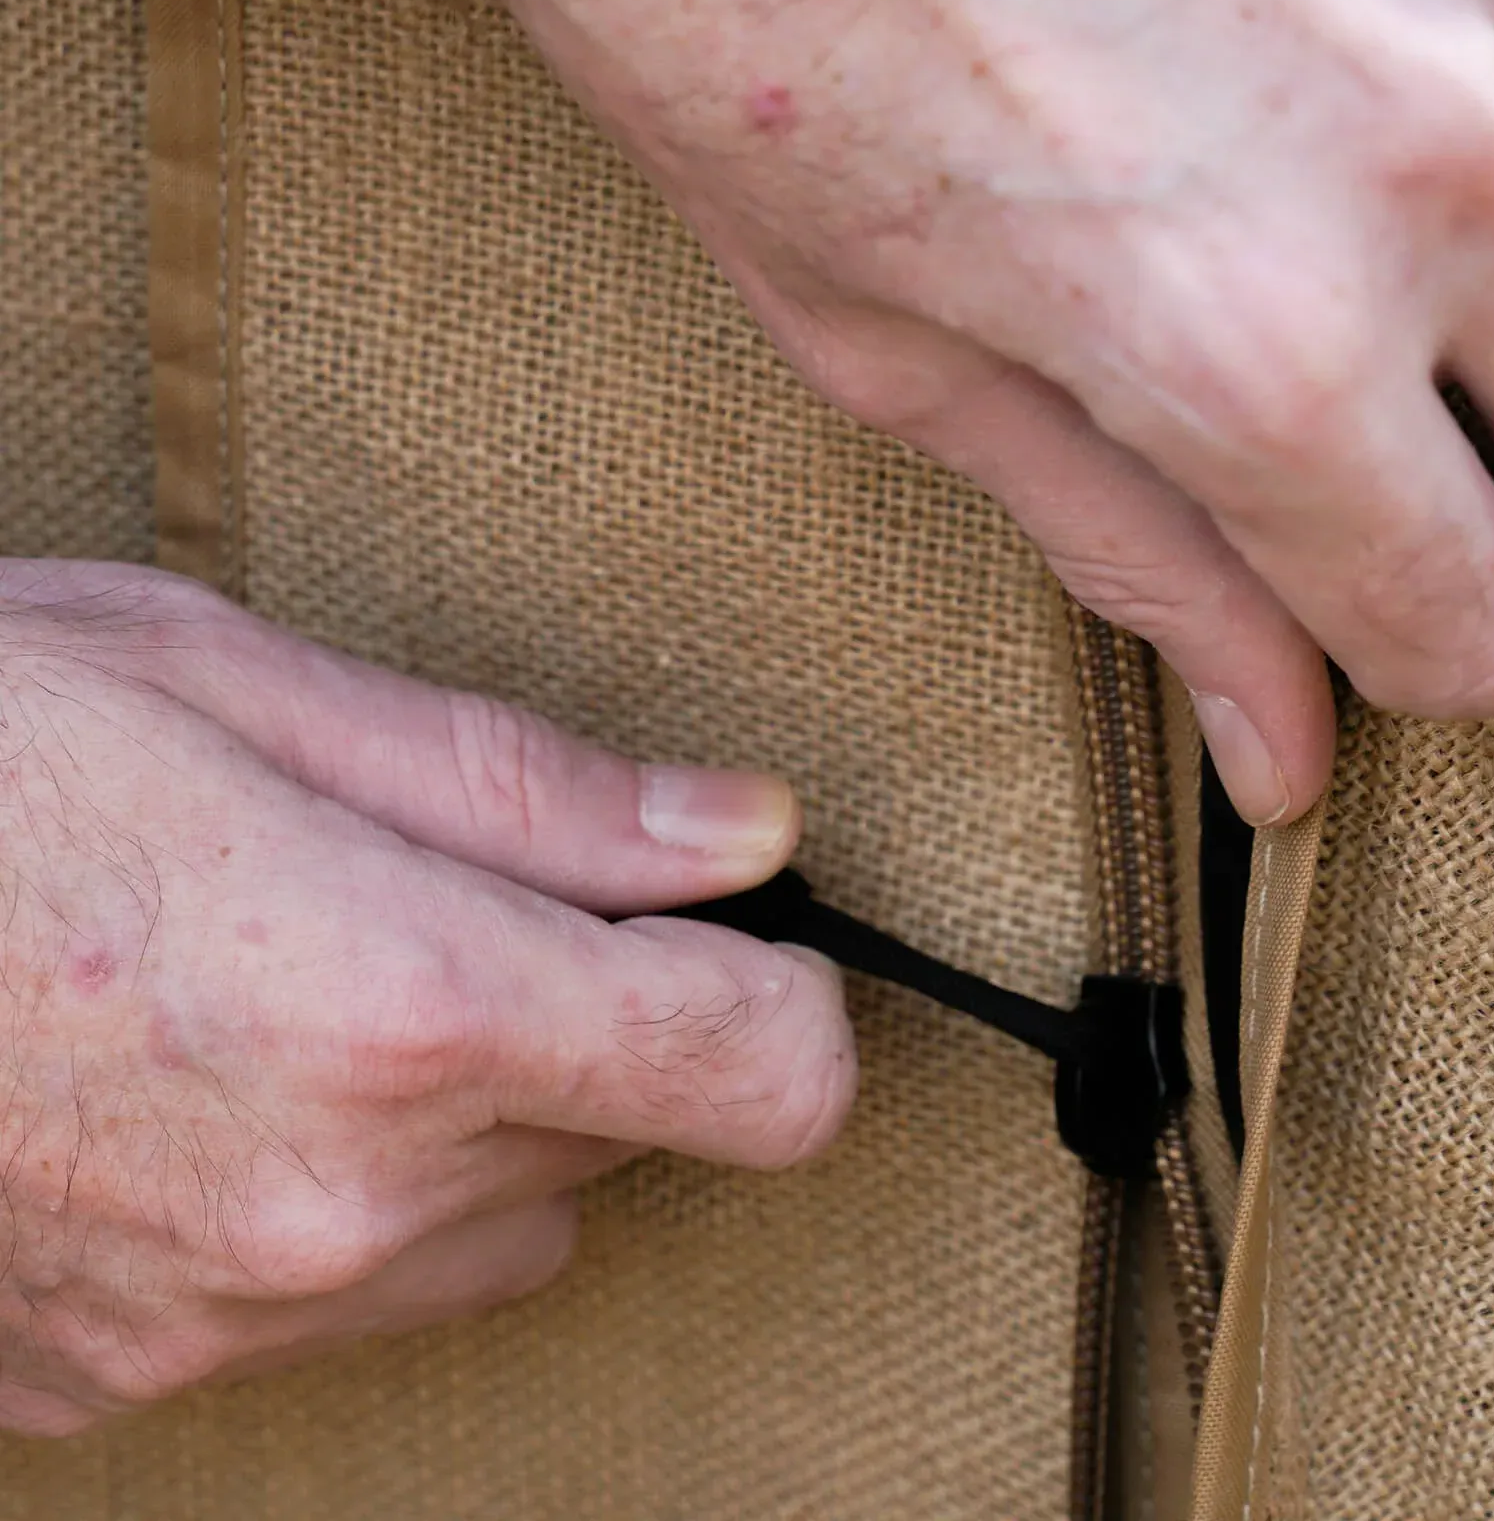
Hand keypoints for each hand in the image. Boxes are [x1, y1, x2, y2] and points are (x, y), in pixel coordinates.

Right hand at [0, 561, 852, 1435]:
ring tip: (328, 971)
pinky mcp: (145, 1370)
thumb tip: (744, 835)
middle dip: (604, 1017)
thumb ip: (530, 789)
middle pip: (641, 1134)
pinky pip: (368, 1281)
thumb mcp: (238, 688)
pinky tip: (235, 1070)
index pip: (770, 1074)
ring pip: (516, 1218)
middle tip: (453, 894)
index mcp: (402, 1004)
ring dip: (488, 1104)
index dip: (783, 988)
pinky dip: (367, 1182)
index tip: (731, 919)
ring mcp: (240, 1315)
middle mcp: (346, 1200)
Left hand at [461, 0, 1493, 822]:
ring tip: (1370, 279)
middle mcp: (1432, 161)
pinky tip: (1380, 114)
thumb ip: (1137, 554)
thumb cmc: (746, 39)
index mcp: (1258, 348)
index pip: (1478, 626)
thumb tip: (1281, 741)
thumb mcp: (902, 360)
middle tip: (1377, 469)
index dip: (1415, 652)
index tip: (1352, 619)